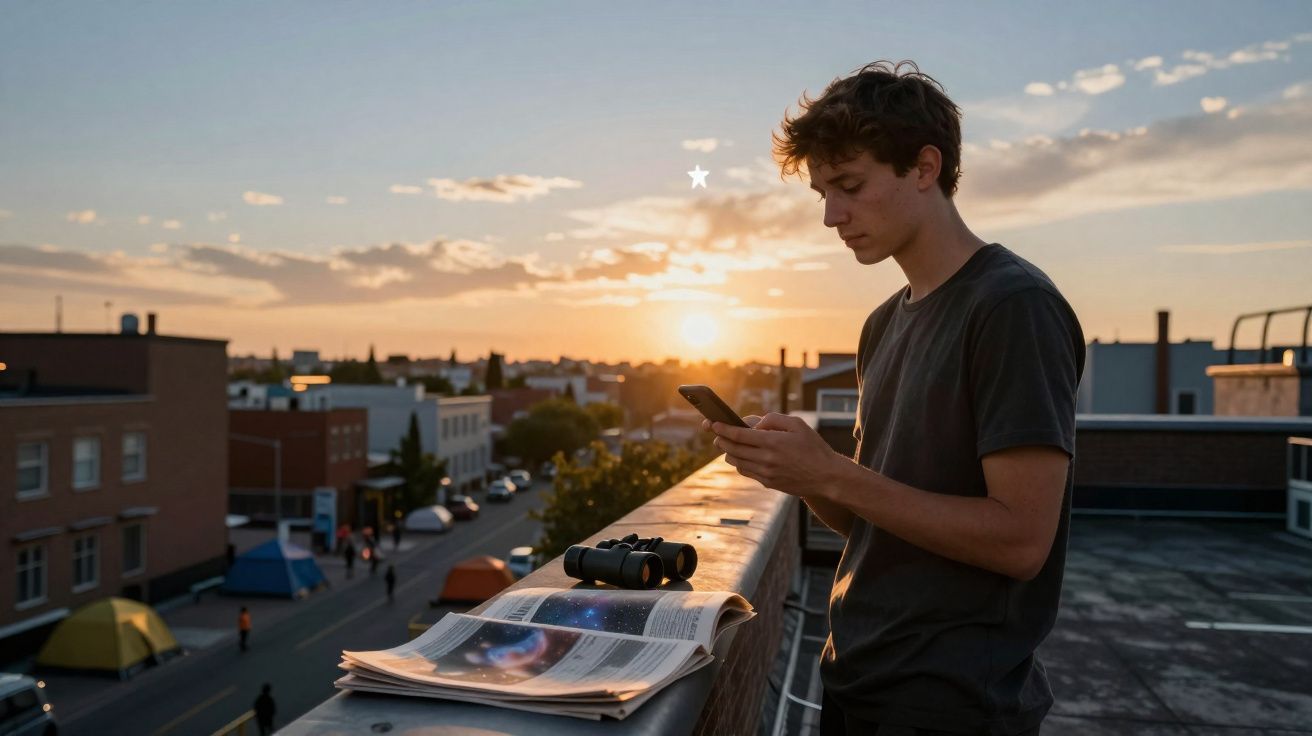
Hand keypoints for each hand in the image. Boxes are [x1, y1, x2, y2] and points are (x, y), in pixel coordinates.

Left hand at [704, 412, 845, 497]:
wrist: (826, 477)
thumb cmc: (813, 447)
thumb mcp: (797, 424)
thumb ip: (773, 419)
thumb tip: (755, 424)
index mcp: (772, 442)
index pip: (739, 434)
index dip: (723, 429)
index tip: (713, 424)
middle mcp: (766, 459)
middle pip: (733, 448)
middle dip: (721, 439)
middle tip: (717, 434)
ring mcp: (766, 473)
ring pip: (737, 461)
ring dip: (729, 452)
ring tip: (728, 444)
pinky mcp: (768, 483)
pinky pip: (746, 471)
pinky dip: (740, 463)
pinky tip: (742, 456)